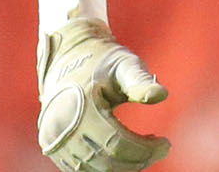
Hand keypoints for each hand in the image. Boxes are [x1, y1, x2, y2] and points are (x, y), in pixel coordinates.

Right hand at [36, 16, 170, 171]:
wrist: (68, 57)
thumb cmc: (102, 61)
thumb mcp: (125, 65)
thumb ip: (141, 81)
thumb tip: (161, 95)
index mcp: (80, 107)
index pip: (116, 143)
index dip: (145, 150)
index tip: (166, 144)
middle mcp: (61, 127)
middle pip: (107, 162)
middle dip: (138, 160)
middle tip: (158, 149)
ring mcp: (53, 140)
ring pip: (94, 170)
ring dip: (122, 166)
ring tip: (141, 150)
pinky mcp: (52, 147)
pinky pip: (82, 168)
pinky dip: (105, 166)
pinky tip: (123, 153)